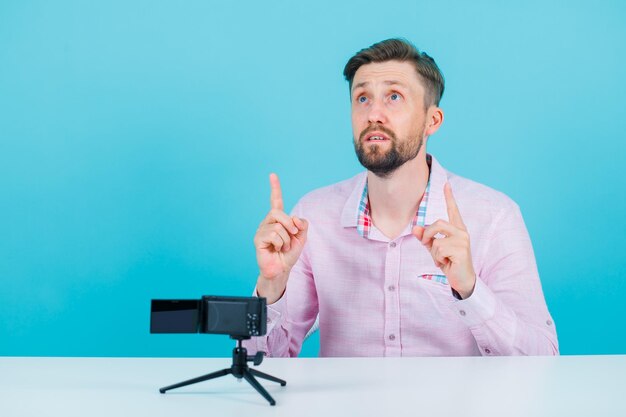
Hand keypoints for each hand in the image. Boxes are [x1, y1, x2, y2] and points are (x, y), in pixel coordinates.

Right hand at [254, 173, 307, 302]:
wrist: (282, 269)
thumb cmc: (289, 253)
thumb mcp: (301, 237)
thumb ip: (302, 224)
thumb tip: (295, 218)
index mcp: (278, 219)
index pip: (275, 200)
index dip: (274, 188)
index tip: (272, 175)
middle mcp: (268, 222)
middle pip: (278, 212)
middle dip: (290, 223)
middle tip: (294, 234)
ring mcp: (261, 230)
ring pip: (277, 225)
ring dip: (286, 238)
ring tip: (284, 247)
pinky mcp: (258, 239)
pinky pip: (273, 234)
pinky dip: (280, 243)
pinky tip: (277, 249)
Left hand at [412, 182, 475, 298]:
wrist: (461, 280)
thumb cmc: (449, 262)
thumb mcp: (434, 249)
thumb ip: (425, 238)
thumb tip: (415, 228)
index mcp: (457, 229)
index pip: (453, 210)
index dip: (449, 197)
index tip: (446, 184)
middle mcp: (462, 231)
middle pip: (437, 223)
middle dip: (428, 235)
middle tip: (430, 247)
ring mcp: (462, 239)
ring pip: (436, 238)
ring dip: (433, 251)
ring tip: (442, 259)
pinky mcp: (461, 249)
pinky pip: (438, 248)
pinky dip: (437, 258)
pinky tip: (446, 263)